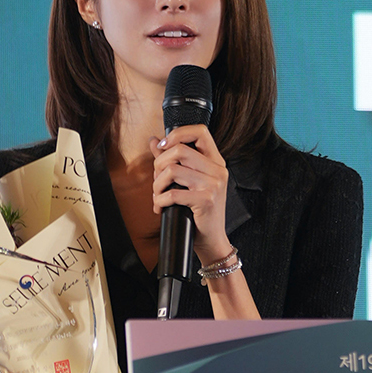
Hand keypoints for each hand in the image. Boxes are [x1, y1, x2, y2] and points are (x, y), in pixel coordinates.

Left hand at [151, 124, 230, 263]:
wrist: (212, 240)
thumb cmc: (200, 212)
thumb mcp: (189, 182)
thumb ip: (172, 159)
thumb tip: (154, 140)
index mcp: (216, 161)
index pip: (200, 132)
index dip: (177, 133)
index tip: (163, 146)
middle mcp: (218, 170)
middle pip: (180, 150)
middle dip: (159, 164)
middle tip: (157, 179)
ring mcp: (213, 185)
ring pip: (173, 170)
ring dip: (157, 184)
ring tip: (157, 195)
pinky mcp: (206, 200)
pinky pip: (172, 193)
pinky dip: (159, 200)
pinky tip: (160, 207)